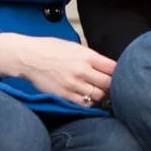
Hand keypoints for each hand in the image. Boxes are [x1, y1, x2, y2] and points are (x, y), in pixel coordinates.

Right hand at [0, 33, 114, 107]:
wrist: (28, 57)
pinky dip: (90, 103)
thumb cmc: (50, 49)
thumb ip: (91, 57)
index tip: (122, 75)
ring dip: (102, 96)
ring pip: (98, 96)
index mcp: (86, 56)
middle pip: (109, 84)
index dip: (120, 73)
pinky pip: (84, 104)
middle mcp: (81, 70)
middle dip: (114, 86)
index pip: (113, 67)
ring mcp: (73, 84)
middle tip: (114, 88)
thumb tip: (107, 66)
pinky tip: (89, 99)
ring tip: (101, 94)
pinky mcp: (64, 95)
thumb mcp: (74, 46)